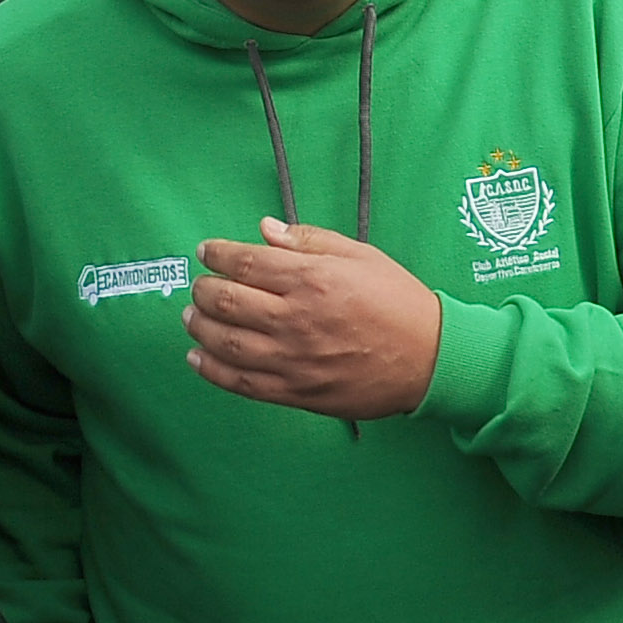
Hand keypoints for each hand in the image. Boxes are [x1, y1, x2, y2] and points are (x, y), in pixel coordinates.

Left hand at [184, 218, 441, 421]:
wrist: (430, 359)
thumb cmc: (397, 301)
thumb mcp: (358, 255)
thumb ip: (307, 241)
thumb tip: (263, 230)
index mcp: (312, 279)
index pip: (246, 262)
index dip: (217, 254)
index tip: (206, 252)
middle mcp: (296, 318)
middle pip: (227, 301)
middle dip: (204, 290)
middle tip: (199, 285)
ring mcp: (293, 359)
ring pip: (226, 343)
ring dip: (200, 327)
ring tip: (192, 317)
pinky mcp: (296, 392)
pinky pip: (242, 383)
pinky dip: (212, 370)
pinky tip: (198, 358)